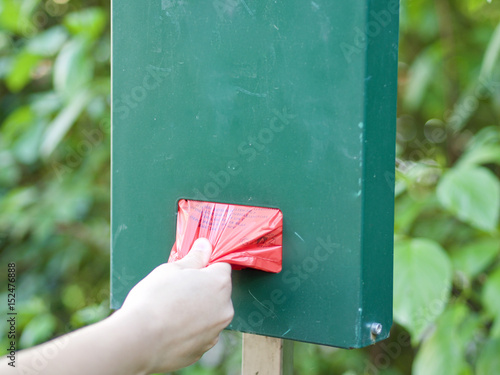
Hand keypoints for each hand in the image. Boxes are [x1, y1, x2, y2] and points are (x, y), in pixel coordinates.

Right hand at [114, 238, 233, 373]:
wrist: (138, 341)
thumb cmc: (154, 300)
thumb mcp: (172, 269)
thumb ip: (194, 258)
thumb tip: (205, 246)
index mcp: (219, 284)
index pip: (221, 267)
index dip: (205, 266)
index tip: (190, 270)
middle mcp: (224, 308)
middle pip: (217, 292)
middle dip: (202, 289)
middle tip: (176, 290)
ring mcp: (214, 332)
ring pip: (209, 314)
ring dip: (196, 311)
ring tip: (170, 311)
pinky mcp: (202, 350)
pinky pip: (199, 334)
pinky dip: (189, 330)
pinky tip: (170, 328)